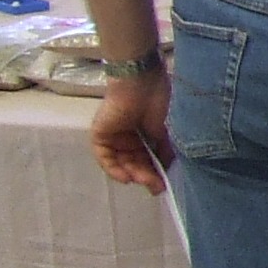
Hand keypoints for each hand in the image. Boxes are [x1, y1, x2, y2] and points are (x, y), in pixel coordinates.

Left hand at [90, 72, 171, 192]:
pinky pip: (104, 157)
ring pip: (121, 161)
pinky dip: (114, 169)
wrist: (142, 82)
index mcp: (143, 132)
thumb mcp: (165, 129)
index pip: (147, 157)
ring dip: (133, 173)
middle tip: (157, 186)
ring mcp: (113, 135)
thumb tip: (167, 168)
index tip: (163, 182)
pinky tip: (127, 177)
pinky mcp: (100, 135)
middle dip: (146, 175)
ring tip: (146, 181)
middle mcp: (127, 136)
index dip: (155, 171)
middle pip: (134, 162)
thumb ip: (164, 149)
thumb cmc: (157, 99)